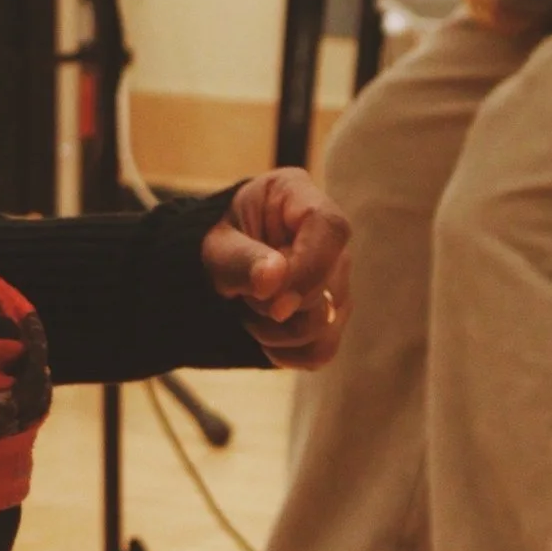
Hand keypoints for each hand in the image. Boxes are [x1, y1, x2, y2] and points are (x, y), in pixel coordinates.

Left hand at [200, 168, 350, 369]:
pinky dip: (286, 352)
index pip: (330, 230)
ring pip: (325, 325)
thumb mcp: (216, 248)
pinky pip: (321, 350)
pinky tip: (264, 334)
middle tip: (242, 295)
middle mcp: (330, 238)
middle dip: (277, 305)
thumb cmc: (217, 245)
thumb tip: (274, 278)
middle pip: (329, 286)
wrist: (214, 270)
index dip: (307, 268)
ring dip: (276, 331)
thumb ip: (242, 259)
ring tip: (249, 310)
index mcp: (301, 198)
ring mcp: (337, 279)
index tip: (271, 298)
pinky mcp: (334, 316)